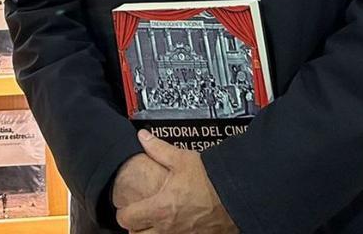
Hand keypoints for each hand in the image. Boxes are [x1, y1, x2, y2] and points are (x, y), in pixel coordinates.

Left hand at [116, 131, 238, 233]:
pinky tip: (177, 227)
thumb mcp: (182, 160)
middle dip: (136, 228)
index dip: (124, 212)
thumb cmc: (211, 180)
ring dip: (152, 233)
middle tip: (140, 218)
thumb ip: (158, 149)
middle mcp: (168, 228)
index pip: (127, 219)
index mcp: (160, 208)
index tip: (127, 207)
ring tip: (156, 223)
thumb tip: (143, 138)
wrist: (239, 195)